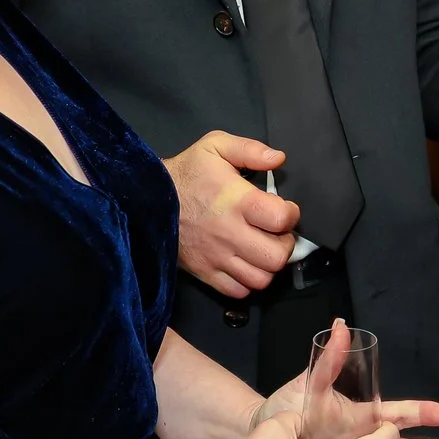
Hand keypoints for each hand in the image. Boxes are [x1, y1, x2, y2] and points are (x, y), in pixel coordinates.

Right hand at [164, 132, 300, 297]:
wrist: (146, 199)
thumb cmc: (187, 173)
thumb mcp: (216, 147)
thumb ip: (250, 150)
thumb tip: (278, 158)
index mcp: (236, 202)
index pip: (281, 219)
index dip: (291, 215)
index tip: (284, 209)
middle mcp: (229, 234)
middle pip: (276, 256)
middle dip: (285, 245)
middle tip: (276, 233)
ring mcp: (216, 257)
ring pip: (261, 279)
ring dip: (268, 266)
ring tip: (262, 248)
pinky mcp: (205, 273)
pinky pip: (238, 291)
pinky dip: (247, 281)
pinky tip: (245, 262)